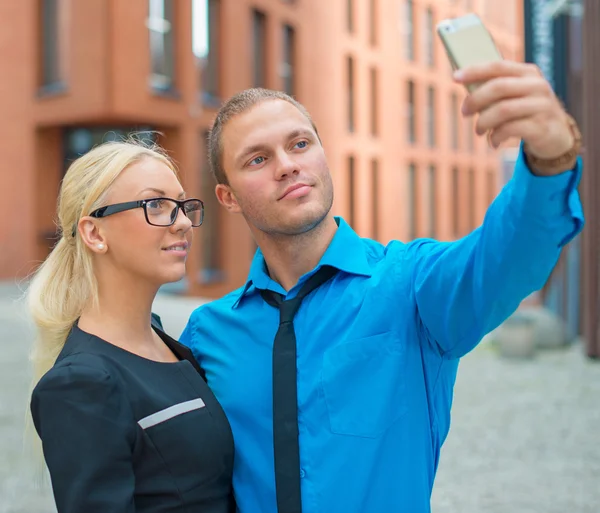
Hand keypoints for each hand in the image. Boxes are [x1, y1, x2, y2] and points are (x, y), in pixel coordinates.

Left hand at [455, 60, 573, 161]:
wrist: (557, 135)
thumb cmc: (527, 112)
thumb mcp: (517, 95)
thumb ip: (497, 89)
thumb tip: (464, 85)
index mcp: (528, 73)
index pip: (498, 66)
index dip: (475, 71)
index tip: (455, 77)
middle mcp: (537, 86)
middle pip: (498, 87)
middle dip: (475, 100)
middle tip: (464, 112)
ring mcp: (541, 106)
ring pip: (503, 110)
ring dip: (483, 122)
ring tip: (479, 130)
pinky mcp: (542, 127)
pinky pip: (510, 129)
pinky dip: (496, 136)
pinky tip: (493, 142)